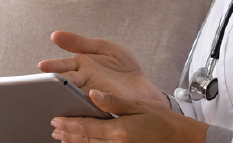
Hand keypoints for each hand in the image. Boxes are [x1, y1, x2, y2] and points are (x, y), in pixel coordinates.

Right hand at [38, 31, 163, 102]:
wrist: (144, 84)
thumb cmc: (122, 67)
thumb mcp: (103, 48)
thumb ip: (80, 42)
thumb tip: (54, 35)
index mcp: (81, 67)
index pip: (63, 66)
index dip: (53, 67)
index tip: (43, 66)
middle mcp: (83, 83)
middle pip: (66, 84)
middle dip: (55, 84)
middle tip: (46, 83)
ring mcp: (93, 96)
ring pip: (75, 97)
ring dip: (67, 98)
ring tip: (60, 96)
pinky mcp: (104, 108)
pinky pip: (91, 109)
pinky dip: (85, 109)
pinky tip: (83, 105)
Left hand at [51, 89, 207, 142]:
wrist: (178, 138)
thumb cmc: (161, 120)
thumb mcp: (138, 105)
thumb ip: (113, 101)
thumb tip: (91, 94)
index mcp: (118, 130)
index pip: (86, 127)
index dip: (69, 124)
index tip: (55, 120)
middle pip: (84, 140)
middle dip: (67, 134)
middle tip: (54, 129)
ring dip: (75, 142)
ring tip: (62, 137)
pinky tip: (85, 142)